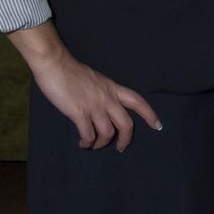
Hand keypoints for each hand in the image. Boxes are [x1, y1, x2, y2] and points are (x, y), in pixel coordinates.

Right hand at [8, 23, 160, 150]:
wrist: (56, 65)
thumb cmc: (72, 71)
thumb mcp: (96, 80)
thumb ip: (103, 93)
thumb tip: (103, 107)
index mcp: (113, 88)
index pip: (137, 101)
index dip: (150, 115)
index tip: (157, 126)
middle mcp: (108, 98)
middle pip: (126, 124)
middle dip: (125, 140)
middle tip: (121, 148)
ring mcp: (95, 106)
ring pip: (107, 134)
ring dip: (101, 144)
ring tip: (93, 145)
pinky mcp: (79, 113)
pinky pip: (89, 135)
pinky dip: (87, 143)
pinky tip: (82, 142)